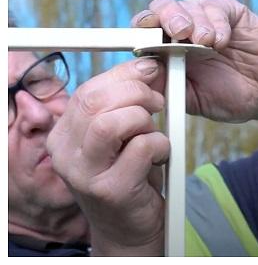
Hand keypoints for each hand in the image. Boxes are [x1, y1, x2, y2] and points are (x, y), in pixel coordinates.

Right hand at [46, 59, 167, 255]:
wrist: (131, 227)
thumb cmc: (130, 174)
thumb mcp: (122, 134)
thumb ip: (126, 102)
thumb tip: (148, 64)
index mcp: (63, 135)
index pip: (87, 90)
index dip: (124, 74)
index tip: (150, 68)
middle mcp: (65, 154)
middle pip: (96, 101)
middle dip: (136, 92)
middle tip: (158, 101)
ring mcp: (84, 174)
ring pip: (112, 122)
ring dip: (144, 119)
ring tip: (154, 131)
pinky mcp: (110, 190)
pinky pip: (141, 147)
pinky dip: (160, 144)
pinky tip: (160, 155)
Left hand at [131, 0, 257, 125]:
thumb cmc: (230, 94)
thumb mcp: (192, 98)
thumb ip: (166, 85)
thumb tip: (137, 76)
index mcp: (167, 49)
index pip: (144, 31)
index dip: (139, 29)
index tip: (141, 38)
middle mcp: (182, 30)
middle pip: (160, 8)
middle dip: (166, 17)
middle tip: (179, 33)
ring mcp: (205, 18)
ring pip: (187, 5)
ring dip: (196, 23)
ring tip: (208, 44)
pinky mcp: (229, 11)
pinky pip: (215, 6)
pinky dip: (217, 22)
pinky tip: (222, 41)